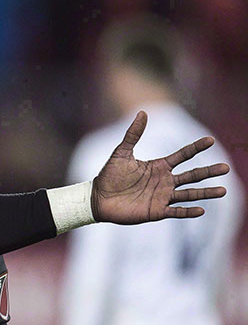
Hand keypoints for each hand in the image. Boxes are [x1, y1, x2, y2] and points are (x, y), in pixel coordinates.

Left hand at [90, 111, 228, 223]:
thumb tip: (142, 112)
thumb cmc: (109, 176)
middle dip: (209, 172)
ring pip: (189, 194)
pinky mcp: (156, 211)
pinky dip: (188, 212)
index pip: (183, 155)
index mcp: (159, 166)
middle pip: (192, 175)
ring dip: (206, 193)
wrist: (98, 199)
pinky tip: (201, 209)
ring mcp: (162, 197)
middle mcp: (165, 181)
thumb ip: (133, 134)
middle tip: (226, 168)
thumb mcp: (121, 153)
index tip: (210, 140)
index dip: (196, 148)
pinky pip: (176, 212)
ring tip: (223, 190)